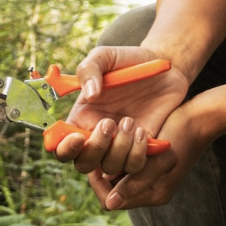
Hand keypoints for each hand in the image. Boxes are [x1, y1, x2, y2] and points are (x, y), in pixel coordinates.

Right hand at [45, 44, 189, 179]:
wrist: (165, 67)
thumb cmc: (130, 61)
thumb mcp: (105, 57)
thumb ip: (89, 69)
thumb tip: (89, 95)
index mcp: (81, 117)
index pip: (60, 145)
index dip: (64, 148)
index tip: (77, 137)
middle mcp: (97, 135)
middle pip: (83, 164)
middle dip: (94, 149)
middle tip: (108, 123)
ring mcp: (119, 144)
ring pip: (110, 167)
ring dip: (119, 148)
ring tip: (130, 121)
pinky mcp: (141, 148)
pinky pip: (134, 166)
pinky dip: (137, 153)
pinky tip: (143, 131)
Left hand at [84, 98, 214, 211]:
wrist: (200, 117)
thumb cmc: (182, 134)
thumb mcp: (160, 158)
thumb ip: (137, 181)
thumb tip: (111, 203)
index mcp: (153, 194)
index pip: (110, 201)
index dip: (97, 183)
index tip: (96, 157)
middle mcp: (148, 190)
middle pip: (110, 188)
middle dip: (104, 165)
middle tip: (103, 140)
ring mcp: (148, 177)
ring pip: (114, 173)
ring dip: (111, 154)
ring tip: (113, 131)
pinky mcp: (147, 163)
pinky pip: (123, 162)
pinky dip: (118, 149)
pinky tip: (118, 132)